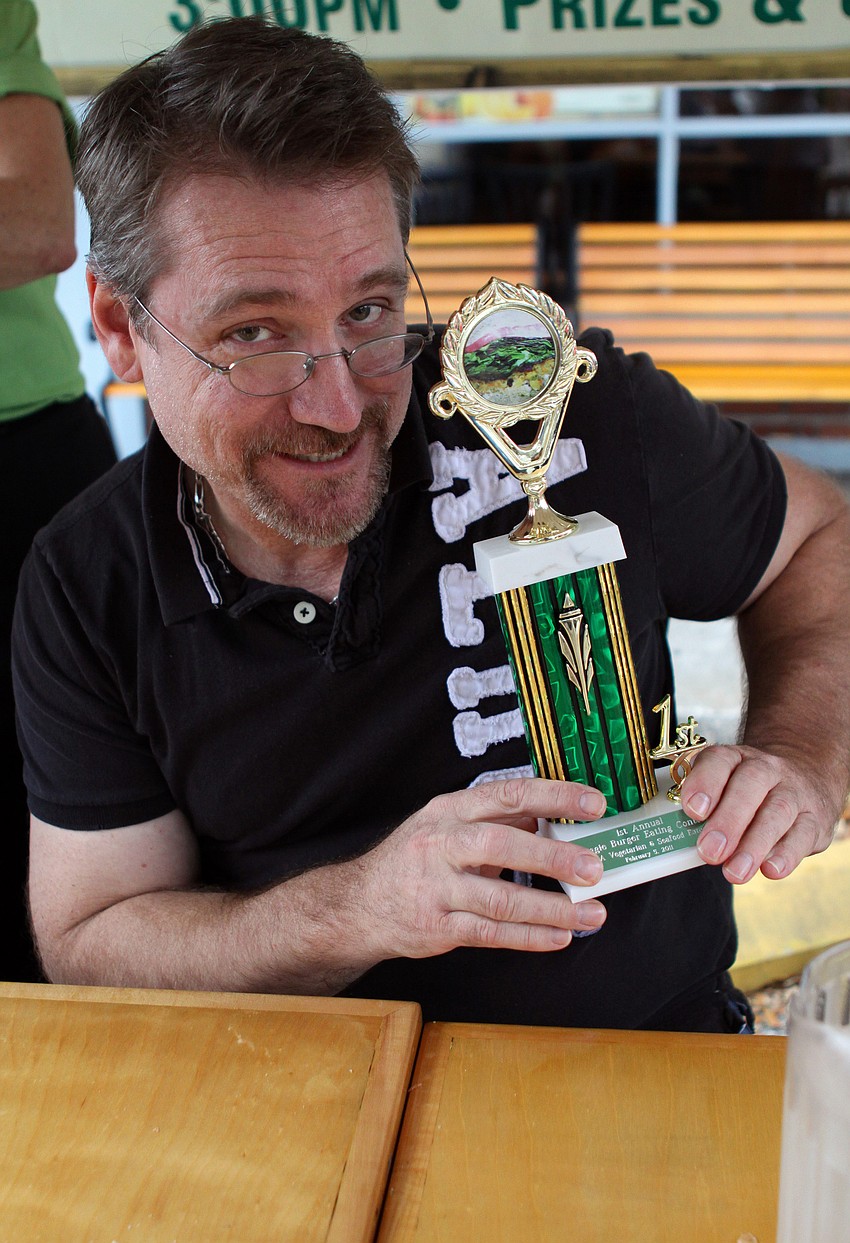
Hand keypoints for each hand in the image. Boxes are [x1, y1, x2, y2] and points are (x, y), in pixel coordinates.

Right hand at [358, 778, 607, 958]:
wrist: (360, 904)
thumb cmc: (415, 860)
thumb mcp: (448, 826)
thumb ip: (497, 821)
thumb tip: (553, 817)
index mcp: (451, 810)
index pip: (508, 794)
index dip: (554, 797)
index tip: (594, 803)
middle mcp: (441, 844)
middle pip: (502, 846)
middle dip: (553, 857)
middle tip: (595, 867)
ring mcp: (437, 888)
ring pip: (501, 899)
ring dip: (552, 908)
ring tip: (591, 913)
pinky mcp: (437, 927)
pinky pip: (491, 933)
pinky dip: (530, 936)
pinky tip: (560, 936)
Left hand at [680, 744, 836, 882]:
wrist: (805, 776)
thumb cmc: (750, 790)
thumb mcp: (726, 786)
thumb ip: (705, 809)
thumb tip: (682, 843)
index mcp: (736, 758)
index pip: (719, 761)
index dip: (705, 783)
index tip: (692, 810)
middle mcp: (767, 769)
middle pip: (750, 785)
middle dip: (728, 821)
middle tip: (709, 851)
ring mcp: (795, 792)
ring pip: (777, 812)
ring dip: (754, 845)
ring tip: (734, 872)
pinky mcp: (815, 820)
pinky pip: (803, 834)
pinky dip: (786, 854)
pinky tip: (770, 870)